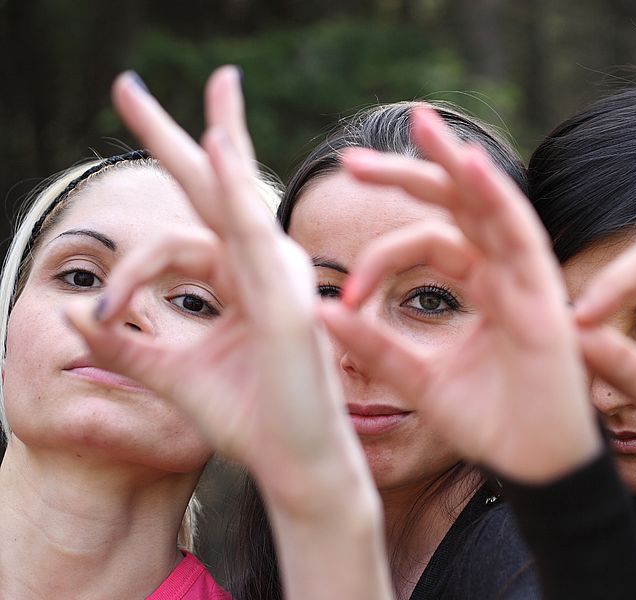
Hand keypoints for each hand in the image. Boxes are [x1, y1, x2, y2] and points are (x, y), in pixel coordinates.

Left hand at [65, 66, 390, 598]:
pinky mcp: (289, 302)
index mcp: (239, 281)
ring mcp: (282, 279)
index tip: (104, 311)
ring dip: (213, 142)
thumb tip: (76, 314)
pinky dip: (238, 194)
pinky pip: (258, 239)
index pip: (177, 241)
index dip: (128, 268)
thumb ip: (126, 344)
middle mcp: (263, 268)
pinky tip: (220, 149)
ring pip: (237, 202)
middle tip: (131, 85)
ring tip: (201, 87)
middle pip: (213, 189)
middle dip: (176, 135)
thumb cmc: (249, 419)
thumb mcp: (171, 374)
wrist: (294, 463)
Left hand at [320, 106, 600, 483]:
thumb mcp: (419, 380)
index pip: (427, 240)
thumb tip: (320, 313)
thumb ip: (376, 347)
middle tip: (353, 159)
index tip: (346, 293)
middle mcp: (502, 271)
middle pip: (455, 205)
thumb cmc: (489, 423)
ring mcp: (526, 277)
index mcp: (479, 285)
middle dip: (410, 174)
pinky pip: (521, 234)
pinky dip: (497, 198)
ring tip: (419, 123)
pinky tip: (468, 165)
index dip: (380, 256)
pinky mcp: (544, 293)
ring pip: (489, 204)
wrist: (536, 467)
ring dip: (455, 163)